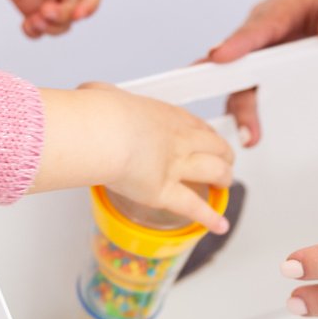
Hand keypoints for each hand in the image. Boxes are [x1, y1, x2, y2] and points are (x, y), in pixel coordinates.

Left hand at [0, 0, 100, 37]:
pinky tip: (26, 26)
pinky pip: (38, 27)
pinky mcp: (29, 6)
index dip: (88, 6)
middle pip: (74, 12)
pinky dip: (35, 32)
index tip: (77, 13)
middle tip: (44, 11)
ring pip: (58, 24)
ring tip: (33, 21)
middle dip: (62, 16)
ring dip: (50, 27)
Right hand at [66, 83, 233, 232]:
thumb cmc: (99, 114)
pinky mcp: (165, 192)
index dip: (207, 134)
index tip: (208, 138)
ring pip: (214, 172)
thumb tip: (91, 93)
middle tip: (226, 161)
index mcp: (165, 116)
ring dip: (224, 179)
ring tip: (224, 185)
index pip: (196, 124)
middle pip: (215, 146)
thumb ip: (102, 94)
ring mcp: (176, 166)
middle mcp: (178, 139)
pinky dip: (210, 217)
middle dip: (224, 155)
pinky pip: (194, 207)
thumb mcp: (103, 94)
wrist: (101, 132)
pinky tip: (219, 225)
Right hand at [207, 0, 317, 145]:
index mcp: (280, 12)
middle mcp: (261, 36)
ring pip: (242, 86)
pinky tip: (251, 135)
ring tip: (250, 137)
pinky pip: (252, 94)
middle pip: (243, 66)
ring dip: (243, 112)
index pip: (258, 28)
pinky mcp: (263, 76)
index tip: (220, 57)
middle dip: (242, 96)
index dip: (238, 43)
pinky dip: (249, 114)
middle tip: (246, 125)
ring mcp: (259, 58)